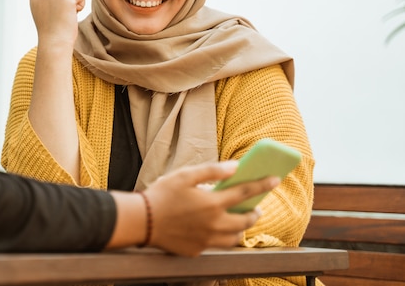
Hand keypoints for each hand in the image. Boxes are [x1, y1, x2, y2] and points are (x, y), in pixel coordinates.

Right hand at [29, 0, 84, 47]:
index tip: (52, 18)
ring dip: (73, 7)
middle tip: (59, 19)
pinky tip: (70, 17)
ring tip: (64, 18)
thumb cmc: (51, 33)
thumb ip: (48, 2)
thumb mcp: (44, 13)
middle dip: (65, 5)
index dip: (57, 7)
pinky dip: (80, 8)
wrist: (54, 43)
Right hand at [142, 161, 278, 255]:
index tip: (275, 179)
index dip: (262, 185)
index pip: (245, 192)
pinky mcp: (197, 250)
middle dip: (255, 213)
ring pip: (234, 238)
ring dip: (241, 229)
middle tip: (257, 208)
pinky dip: (222, 238)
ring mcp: (206, 240)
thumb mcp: (185, 175)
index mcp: (212, 203)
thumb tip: (235, 166)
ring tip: (240, 222)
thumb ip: (212, 171)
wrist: (142, 221)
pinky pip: (216, 245)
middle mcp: (214, 224)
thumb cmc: (162, 194)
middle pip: (245, 221)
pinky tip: (217, 231)